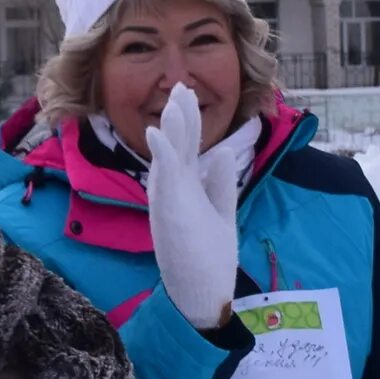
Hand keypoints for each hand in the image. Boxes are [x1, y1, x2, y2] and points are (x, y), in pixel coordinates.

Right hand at [141, 87, 240, 328]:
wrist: (201, 293)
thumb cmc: (207, 257)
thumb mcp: (221, 212)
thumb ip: (220, 183)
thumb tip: (220, 152)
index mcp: (184, 188)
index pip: (185, 146)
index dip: (188, 120)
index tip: (189, 93)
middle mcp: (172, 190)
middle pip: (175, 144)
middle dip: (179, 114)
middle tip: (180, 85)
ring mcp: (168, 200)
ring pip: (167, 156)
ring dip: (170, 127)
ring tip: (174, 100)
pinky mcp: (169, 212)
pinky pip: (163, 179)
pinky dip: (162, 155)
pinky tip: (159, 134)